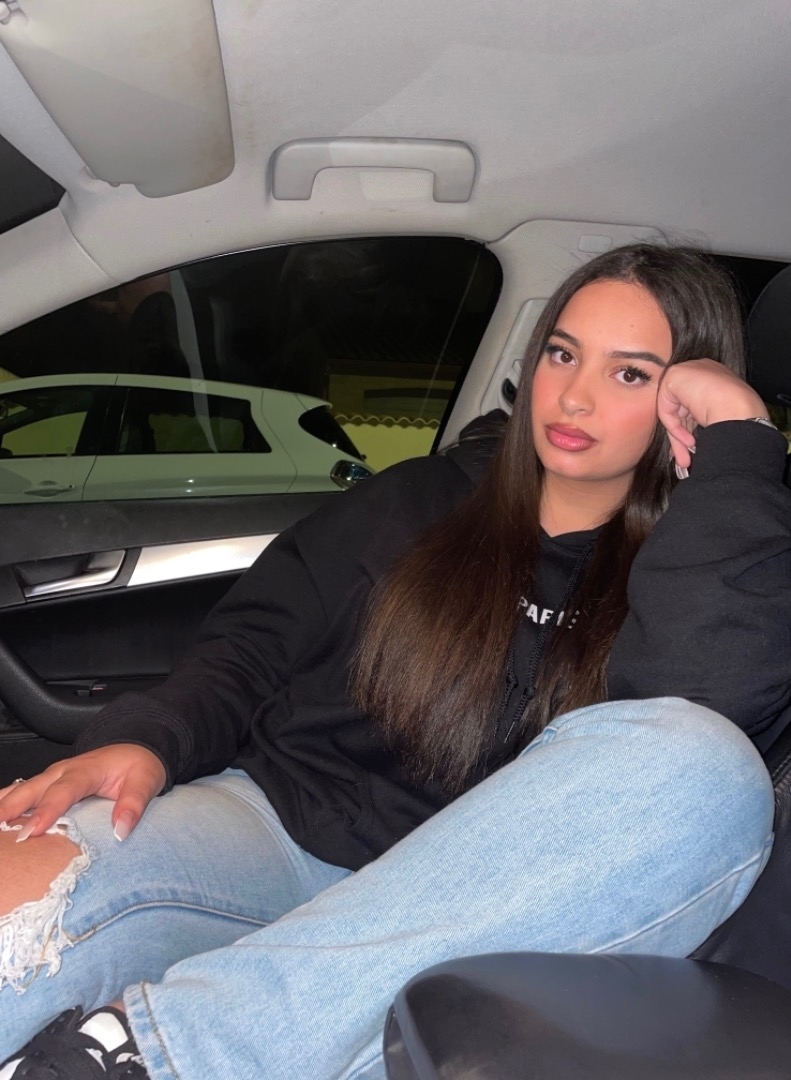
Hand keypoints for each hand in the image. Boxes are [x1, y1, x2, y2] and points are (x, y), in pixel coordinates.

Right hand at [0, 744, 166, 841]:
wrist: (136, 747)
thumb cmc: (139, 765)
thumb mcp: (146, 781)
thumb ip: (134, 804)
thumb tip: (120, 831)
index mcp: (86, 770)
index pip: (63, 791)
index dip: (46, 811)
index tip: (32, 831)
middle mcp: (63, 771)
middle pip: (32, 789)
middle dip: (10, 808)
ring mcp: (52, 777)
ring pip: (21, 790)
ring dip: (3, 805)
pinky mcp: (48, 784)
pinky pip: (22, 793)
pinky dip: (5, 803)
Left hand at [657, 359, 767, 469]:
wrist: (740, 411)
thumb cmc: (739, 418)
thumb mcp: (718, 417)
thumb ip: (701, 421)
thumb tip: (689, 442)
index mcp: (716, 377)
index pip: (695, 403)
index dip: (690, 427)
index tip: (692, 447)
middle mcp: (702, 371)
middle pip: (682, 408)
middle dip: (681, 437)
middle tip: (686, 460)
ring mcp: (688, 371)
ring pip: (674, 412)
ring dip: (678, 438)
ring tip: (685, 460)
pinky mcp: (674, 376)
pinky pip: (666, 408)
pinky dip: (674, 427)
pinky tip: (689, 440)